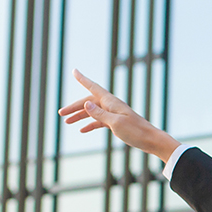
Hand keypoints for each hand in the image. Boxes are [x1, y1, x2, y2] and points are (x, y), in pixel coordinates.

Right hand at [59, 70, 181, 163]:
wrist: (151, 140)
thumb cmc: (136, 131)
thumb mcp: (116, 123)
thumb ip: (100, 114)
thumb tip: (86, 103)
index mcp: (112, 102)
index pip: (94, 88)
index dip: (83, 79)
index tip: (74, 71)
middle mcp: (112, 106)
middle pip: (89, 102)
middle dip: (74, 107)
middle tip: (61, 113)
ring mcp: (114, 114)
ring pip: (93, 112)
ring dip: (80, 116)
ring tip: (67, 122)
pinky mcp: (116, 123)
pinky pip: (100, 121)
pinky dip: (90, 124)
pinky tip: (82, 130)